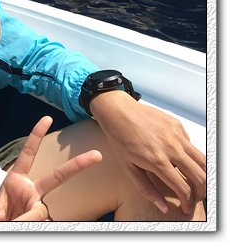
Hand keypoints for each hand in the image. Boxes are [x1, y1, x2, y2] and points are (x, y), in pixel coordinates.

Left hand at [0, 116, 101, 220]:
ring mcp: (39, 208)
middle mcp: (32, 192)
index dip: (36, 135)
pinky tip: (19, 227)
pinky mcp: (43, 222)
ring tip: (10, 221)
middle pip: (58, 177)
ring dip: (24, 219)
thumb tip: (2, 214)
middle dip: (78, 165)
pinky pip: (39, 225)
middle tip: (97, 154)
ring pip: (39, 214)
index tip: (47, 118)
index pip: (28, 153)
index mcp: (17, 180)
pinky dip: (26, 227)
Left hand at [90, 91, 205, 214]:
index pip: (183, 188)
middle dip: (200, 192)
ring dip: (202, 175)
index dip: (187, 202)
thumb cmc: (119, 140)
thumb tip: (163, 208)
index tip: (185, 207)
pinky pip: (191, 145)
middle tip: (194, 197)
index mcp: (157, 161)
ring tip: (194, 182)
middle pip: (199, 177)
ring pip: (202, 160)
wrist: (117, 112)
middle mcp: (171, 148)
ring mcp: (176, 135)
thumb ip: (147, 189)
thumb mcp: (128, 168)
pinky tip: (179, 158)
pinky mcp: (177, 125)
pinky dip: (190, 156)